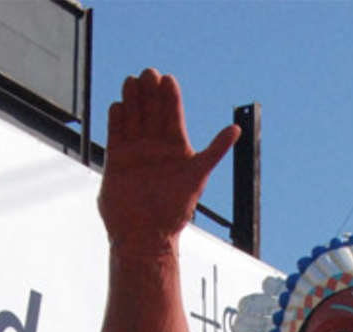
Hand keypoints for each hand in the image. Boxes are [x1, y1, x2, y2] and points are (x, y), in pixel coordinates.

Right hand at [99, 70, 239, 248]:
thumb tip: (237, 129)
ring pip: (133, 115)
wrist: (145, 236)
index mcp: (177, 148)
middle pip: (152, 108)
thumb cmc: (174, 211)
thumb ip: (215, 150)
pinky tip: (119, 107)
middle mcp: (156, 146)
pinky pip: (115, 131)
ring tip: (132, 82)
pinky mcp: (116, 159)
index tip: (168, 81)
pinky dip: (117, 117)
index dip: (170, 95)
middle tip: (148, 75)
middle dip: (150, 90)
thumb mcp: (198, 175)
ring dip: (133, 98)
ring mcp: (136, 151)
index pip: (173, 112)